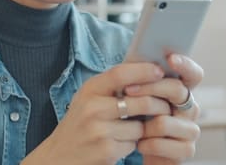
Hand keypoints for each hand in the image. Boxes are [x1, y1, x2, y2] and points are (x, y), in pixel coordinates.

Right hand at [22, 62, 170, 164]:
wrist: (59, 156)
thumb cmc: (80, 123)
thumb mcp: (88, 98)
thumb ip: (111, 85)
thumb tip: (147, 69)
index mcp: (89, 89)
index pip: (121, 74)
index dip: (144, 71)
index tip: (160, 72)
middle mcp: (93, 108)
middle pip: (141, 101)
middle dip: (159, 104)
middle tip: (166, 105)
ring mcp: (100, 130)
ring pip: (141, 125)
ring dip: (144, 128)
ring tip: (135, 127)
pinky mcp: (107, 151)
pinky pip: (134, 143)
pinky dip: (133, 143)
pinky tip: (122, 142)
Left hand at [124, 54, 203, 163]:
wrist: (142, 151)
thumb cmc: (139, 120)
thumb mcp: (139, 97)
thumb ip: (141, 79)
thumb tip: (136, 61)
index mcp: (182, 91)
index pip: (193, 74)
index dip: (185, 64)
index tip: (170, 58)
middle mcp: (191, 108)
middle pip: (177, 90)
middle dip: (150, 88)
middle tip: (128, 90)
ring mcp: (191, 129)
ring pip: (164, 121)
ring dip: (143, 125)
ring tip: (134, 128)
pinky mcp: (186, 149)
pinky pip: (161, 143)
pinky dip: (146, 144)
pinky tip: (140, 144)